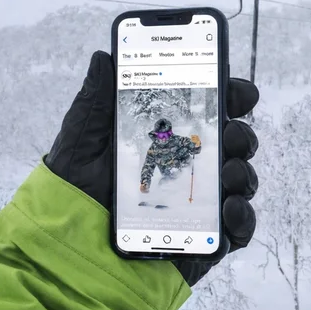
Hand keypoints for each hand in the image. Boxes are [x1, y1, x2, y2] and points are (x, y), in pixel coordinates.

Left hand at [44, 51, 259, 286]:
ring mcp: (201, 203)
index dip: (230, 96)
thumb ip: (96, 100)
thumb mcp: (82, 141)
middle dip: (240, 132)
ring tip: (227, 171)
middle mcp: (190, 169)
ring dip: (243, 170)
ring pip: (241, 180)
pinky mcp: (206, 237)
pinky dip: (242, 215)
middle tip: (228, 131)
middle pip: (232, 143)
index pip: (209, 113)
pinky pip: (239, 227)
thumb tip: (104, 56)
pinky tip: (228, 207)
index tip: (237, 89)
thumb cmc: (73, 194)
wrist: (67, 252)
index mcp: (168, 140)